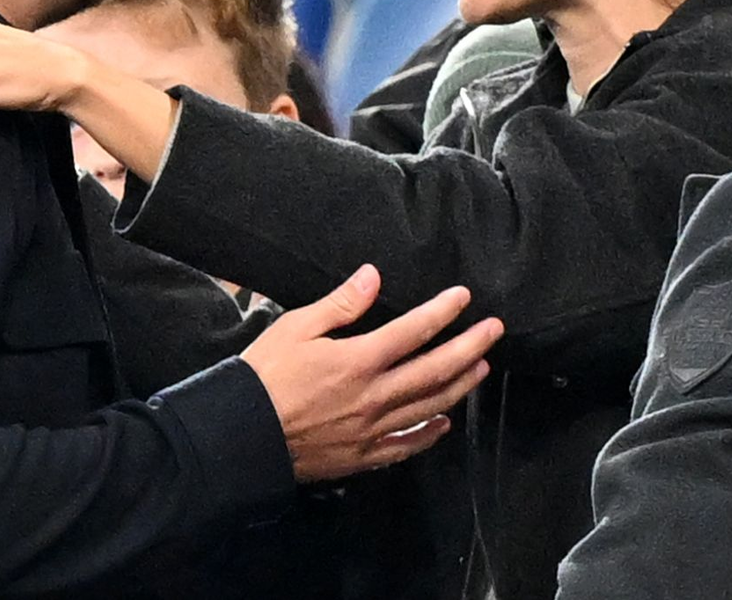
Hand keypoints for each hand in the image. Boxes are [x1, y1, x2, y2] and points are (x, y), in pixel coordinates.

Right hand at [243, 264, 502, 480]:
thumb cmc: (263, 376)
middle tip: (495, 330)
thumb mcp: (296, 327)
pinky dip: (429, 434)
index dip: (443, 312)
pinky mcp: (360, 457)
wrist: (236, 438)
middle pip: (434, 370)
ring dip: (460, 385)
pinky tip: (445, 422)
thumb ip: (340, 303)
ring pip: (428, 406)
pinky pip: (405, 446)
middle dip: (469, 347)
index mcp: (358, 361)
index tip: (464, 297)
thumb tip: (373, 275)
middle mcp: (372, 397)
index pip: (414, 331)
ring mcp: (370, 431)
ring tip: (481, 366)